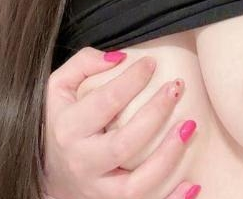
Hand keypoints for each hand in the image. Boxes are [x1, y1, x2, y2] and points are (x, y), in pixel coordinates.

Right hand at [41, 46, 199, 198]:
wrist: (49, 174)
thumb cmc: (61, 123)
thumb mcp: (59, 88)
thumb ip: (83, 64)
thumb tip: (119, 57)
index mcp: (68, 129)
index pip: (105, 102)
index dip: (132, 80)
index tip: (152, 63)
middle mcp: (82, 163)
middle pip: (124, 143)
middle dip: (155, 114)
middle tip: (176, 87)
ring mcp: (99, 191)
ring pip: (137, 184)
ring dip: (168, 157)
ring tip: (189, 127)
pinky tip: (192, 184)